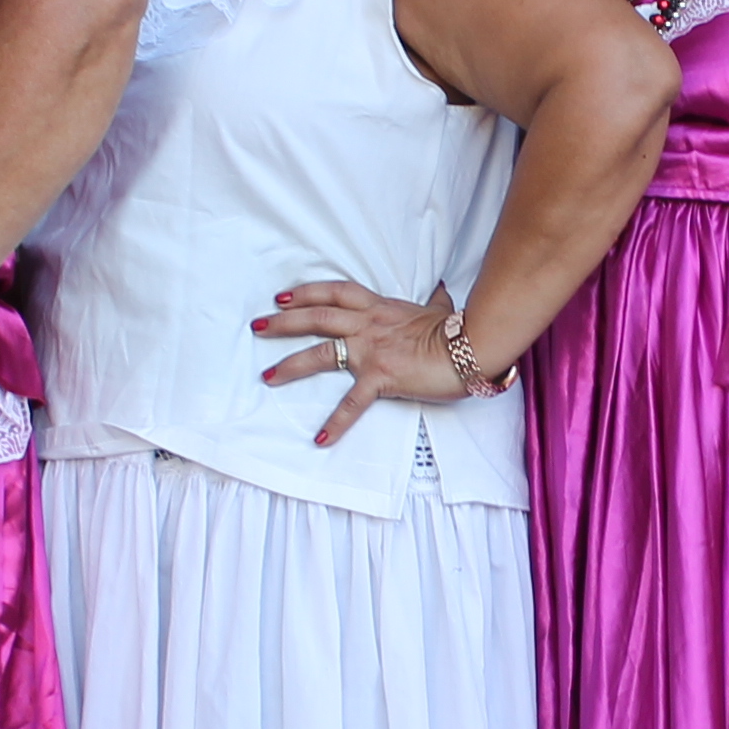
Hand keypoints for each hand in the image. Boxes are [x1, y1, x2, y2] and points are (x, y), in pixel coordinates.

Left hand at [253, 278, 465, 446]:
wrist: (470, 346)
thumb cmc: (456, 330)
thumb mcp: (439, 309)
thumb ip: (432, 301)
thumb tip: (439, 290)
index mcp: (379, 308)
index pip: (335, 293)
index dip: (306, 293)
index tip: (283, 297)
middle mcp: (368, 325)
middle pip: (317, 317)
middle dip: (284, 322)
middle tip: (258, 327)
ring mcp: (372, 350)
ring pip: (322, 353)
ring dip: (292, 365)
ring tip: (268, 376)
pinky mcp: (381, 377)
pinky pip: (353, 402)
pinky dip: (337, 421)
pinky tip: (321, 437)